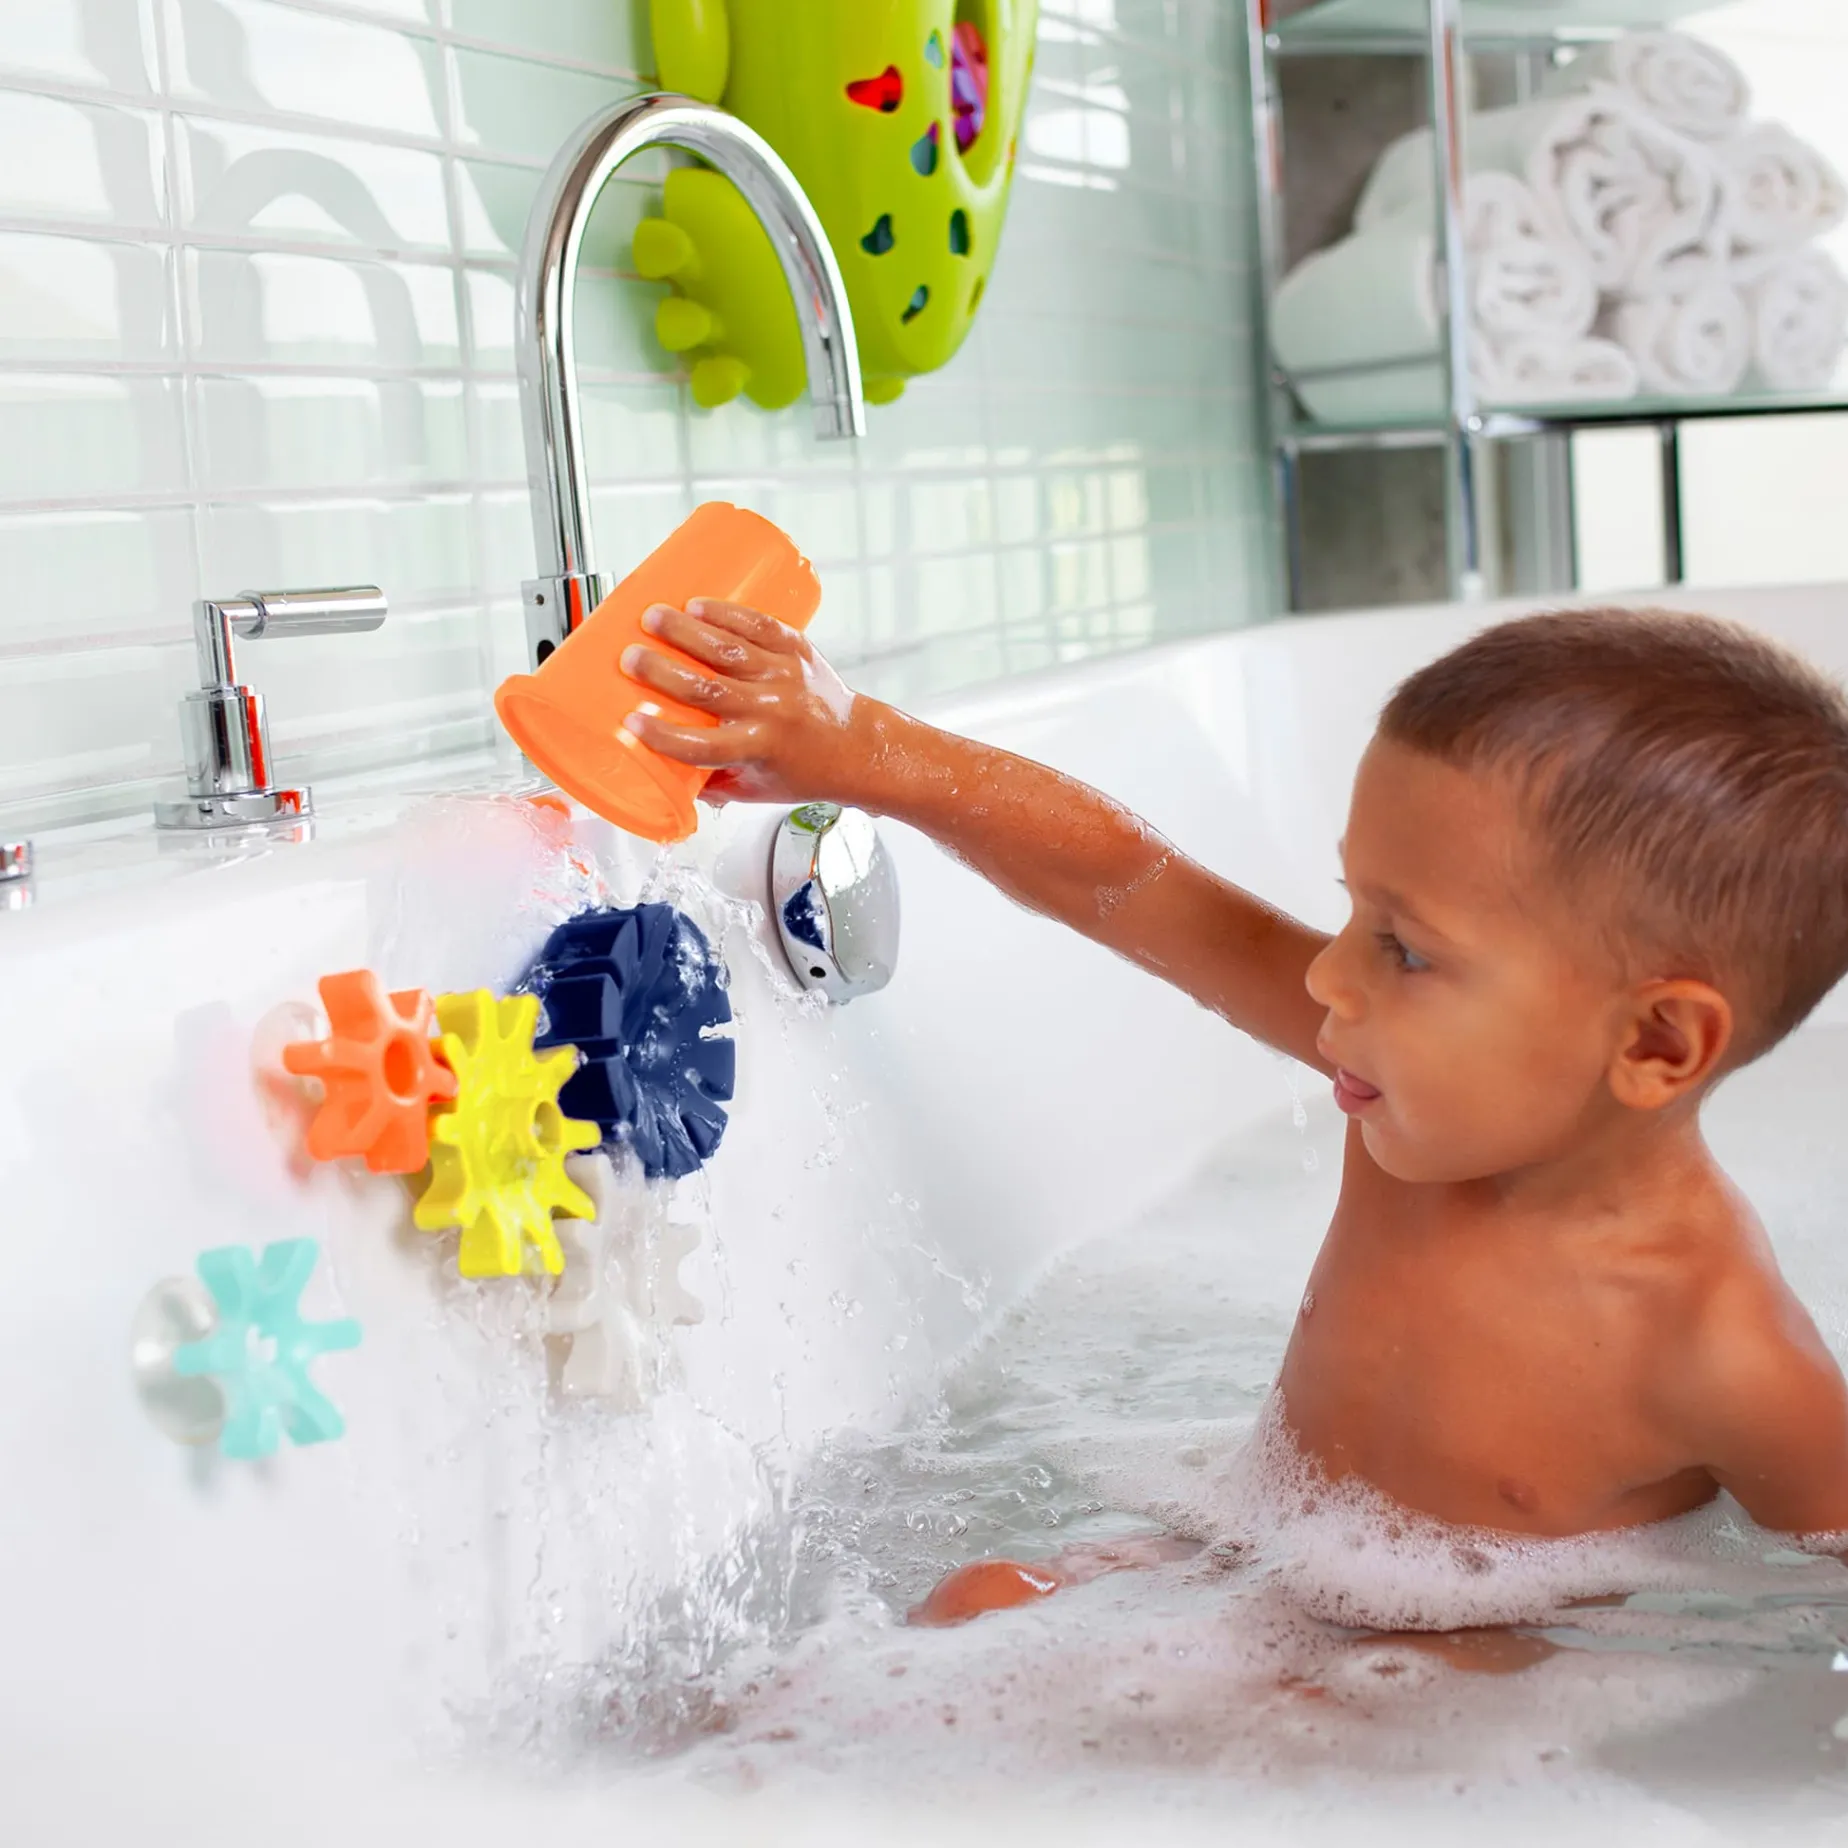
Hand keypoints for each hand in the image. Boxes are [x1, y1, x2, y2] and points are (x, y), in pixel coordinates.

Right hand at [619, 598, 867, 806]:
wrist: (857, 746)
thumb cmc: (805, 770)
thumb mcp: (755, 788)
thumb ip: (710, 784)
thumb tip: (661, 777)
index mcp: (758, 749)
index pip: (701, 746)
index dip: (662, 735)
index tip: (631, 721)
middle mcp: (771, 710)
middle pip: (707, 689)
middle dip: (662, 670)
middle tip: (630, 657)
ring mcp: (784, 676)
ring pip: (728, 649)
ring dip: (686, 631)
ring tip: (653, 617)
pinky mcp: (795, 650)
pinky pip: (758, 625)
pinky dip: (727, 613)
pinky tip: (698, 604)